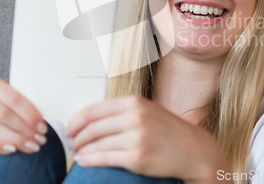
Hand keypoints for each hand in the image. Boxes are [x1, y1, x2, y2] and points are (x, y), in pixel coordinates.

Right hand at [0, 67, 47, 158]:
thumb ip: (10, 95)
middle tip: (39, 140)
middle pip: (3, 113)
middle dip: (25, 129)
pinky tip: (11, 149)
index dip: (30, 113)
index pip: (12, 97)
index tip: (42, 126)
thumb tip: (40, 112)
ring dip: (15, 139)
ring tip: (30, 146)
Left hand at [68, 95, 231, 182]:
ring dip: (82, 150)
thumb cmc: (169, 131)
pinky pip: (105, 159)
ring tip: (78, 153)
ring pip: (97, 144)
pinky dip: (90, 160)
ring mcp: (136, 138)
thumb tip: (91, 119)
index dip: (76, 120)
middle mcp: (134, 118)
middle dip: (77, 137)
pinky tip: (85, 161)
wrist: (193, 150)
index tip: (70, 128)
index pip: (93, 110)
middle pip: (92, 128)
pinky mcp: (138, 158)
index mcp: (134, 102)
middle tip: (72, 143)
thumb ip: (122, 111)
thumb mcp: (147, 111)